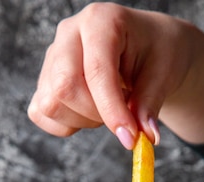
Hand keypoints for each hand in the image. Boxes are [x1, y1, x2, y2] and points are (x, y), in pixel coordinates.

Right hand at [28, 2, 203, 146]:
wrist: (147, 48)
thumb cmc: (156, 53)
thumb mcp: (163, 74)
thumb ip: (150, 105)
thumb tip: (145, 136)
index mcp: (101, 20)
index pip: (96, 71)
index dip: (112, 110)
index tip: (130, 138)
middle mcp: (69, 34)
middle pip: (65, 87)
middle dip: (96, 115)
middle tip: (123, 116)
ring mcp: (52, 57)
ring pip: (50, 104)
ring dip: (81, 120)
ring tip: (107, 109)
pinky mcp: (44, 80)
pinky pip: (40, 114)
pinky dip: (65, 125)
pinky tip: (89, 114)